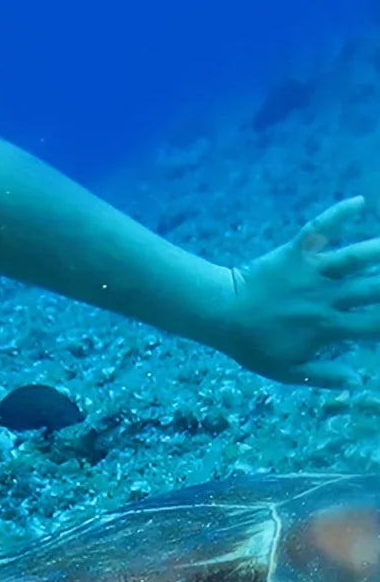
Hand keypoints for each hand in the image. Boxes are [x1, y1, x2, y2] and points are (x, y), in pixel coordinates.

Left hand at [221, 196, 379, 387]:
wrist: (218, 313)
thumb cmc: (251, 344)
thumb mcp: (285, 371)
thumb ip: (322, 375)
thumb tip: (358, 381)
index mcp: (329, 328)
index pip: (377, 326)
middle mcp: (326, 298)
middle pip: (376, 288)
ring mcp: (311, 273)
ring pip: (356, 258)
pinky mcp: (294, 253)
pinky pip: (318, 230)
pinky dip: (337, 214)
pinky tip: (357, 200)